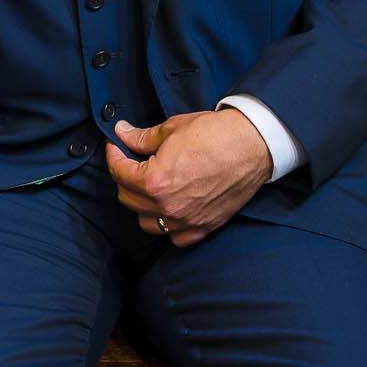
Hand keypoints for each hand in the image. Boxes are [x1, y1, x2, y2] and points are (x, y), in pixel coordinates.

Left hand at [106, 111, 271, 247]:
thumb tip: (122, 133)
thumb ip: (141, 137)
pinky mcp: (205, 226)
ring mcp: (187, 220)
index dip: (113, 155)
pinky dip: (167, 225)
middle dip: (124, 177)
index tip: (116, 145)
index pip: (119, 173)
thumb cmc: (215, 134)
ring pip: (147, 222)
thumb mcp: (171, 128)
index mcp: (155, 181)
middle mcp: (169, 206)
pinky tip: (168, 207)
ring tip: (147, 185)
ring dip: (141, 204)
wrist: (252, 144)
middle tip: (131, 161)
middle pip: (128, 198)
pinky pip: (175, 237)